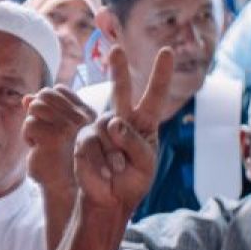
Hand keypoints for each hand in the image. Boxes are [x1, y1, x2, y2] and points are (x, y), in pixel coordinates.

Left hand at [23, 86, 96, 190]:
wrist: (64, 185)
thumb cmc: (58, 157)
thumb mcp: (53, 130)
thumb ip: (43, 111)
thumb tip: (26, 97)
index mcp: (86, 113)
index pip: (58, 90)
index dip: (46, 103)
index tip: (50, 123)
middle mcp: (81, 117)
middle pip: (45, 95)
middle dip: (37, 112)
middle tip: (42, 133)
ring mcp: (69, 126)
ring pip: (35, 107)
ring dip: (32, 125)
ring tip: (40, 141)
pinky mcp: (55, 136)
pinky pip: (29, 123)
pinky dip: (28, 137)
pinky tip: (38, 149)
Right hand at [73, 47, 171, 213]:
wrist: (109, 199)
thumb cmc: (132, 182)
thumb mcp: (146, 163)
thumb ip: (135, 141)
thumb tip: (114, 122)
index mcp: (144, 123)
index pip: (155, 95)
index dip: (161, 74)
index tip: (166, 51)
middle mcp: (121, 120)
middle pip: (120, 89)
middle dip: (118, 69)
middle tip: (116, 49)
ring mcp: (100, 127)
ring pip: (110, 126)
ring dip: (117, 155)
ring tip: (118, 171)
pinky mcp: (84, 138)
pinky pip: (93, 142)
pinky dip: (101, 161)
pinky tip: (105, 173)